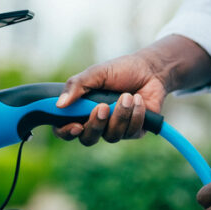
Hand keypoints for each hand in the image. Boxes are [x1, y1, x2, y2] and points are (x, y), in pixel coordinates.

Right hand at [53, 35, 210, 146]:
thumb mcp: (96, 73)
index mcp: (81, 109)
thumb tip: (59, 104)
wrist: (150, 70)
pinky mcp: (133, 131)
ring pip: (112, 136)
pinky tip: (138, 100)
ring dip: (120, 115)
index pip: (64, 129)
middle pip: (88, 139)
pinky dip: (136, 115)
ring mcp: (115, 129)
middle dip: (96, 125)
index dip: (66, 132)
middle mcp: (96, 122)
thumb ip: (76, 86)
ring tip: (128, 96)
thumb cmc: (120, 70)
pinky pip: (130, 132)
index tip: (75, 126)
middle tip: (103, 107)